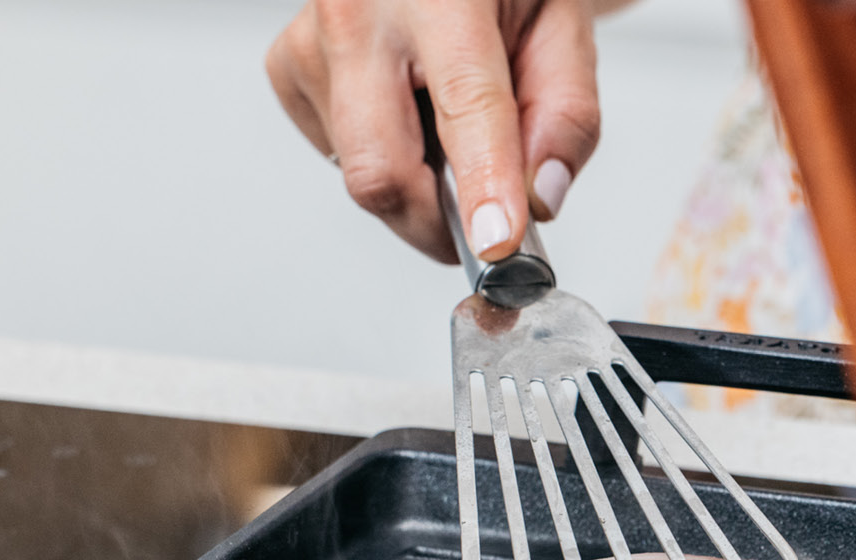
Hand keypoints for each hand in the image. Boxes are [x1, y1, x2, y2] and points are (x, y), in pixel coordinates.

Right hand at [267, 0, 607, 263]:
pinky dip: (385, 157)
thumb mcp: (563, 27)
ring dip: (417, 182)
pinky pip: (338, 157)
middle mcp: (360, 12)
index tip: (495, 241)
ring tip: (449, 122)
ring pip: (360, 173)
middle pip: (382, 168)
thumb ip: (566, 114)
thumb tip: (539, 196)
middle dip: (438, 225)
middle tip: (485, 229)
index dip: (483, 185)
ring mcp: (311, 42)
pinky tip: (407, 111)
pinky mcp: (288, 70)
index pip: (466, 105)